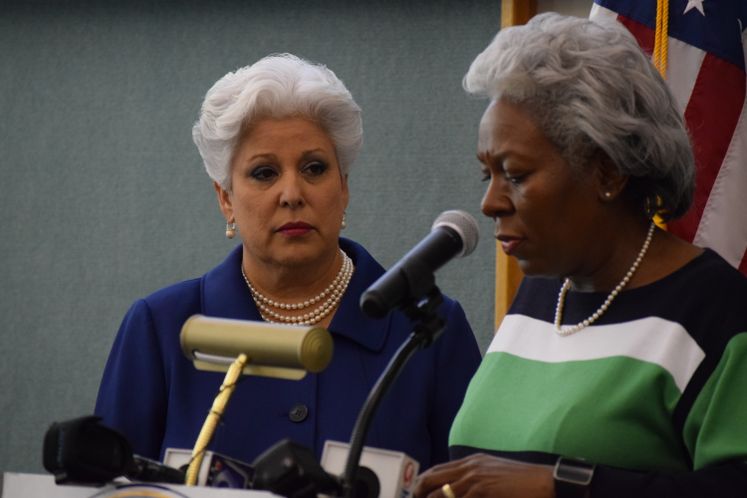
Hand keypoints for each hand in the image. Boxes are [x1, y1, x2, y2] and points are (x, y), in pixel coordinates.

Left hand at [414, 453, 554, 497]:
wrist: (545, 481)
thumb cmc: (522, 481)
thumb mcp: (493, 473)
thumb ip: (474, 478)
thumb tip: (458, 490)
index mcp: (471, 461)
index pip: (437, 470)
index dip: (422, 483)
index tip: (416, 494)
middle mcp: (469, 467)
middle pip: (433, 478)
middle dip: (419, 492)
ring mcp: (475, 479)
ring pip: (442, 494)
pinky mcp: (483, 490)